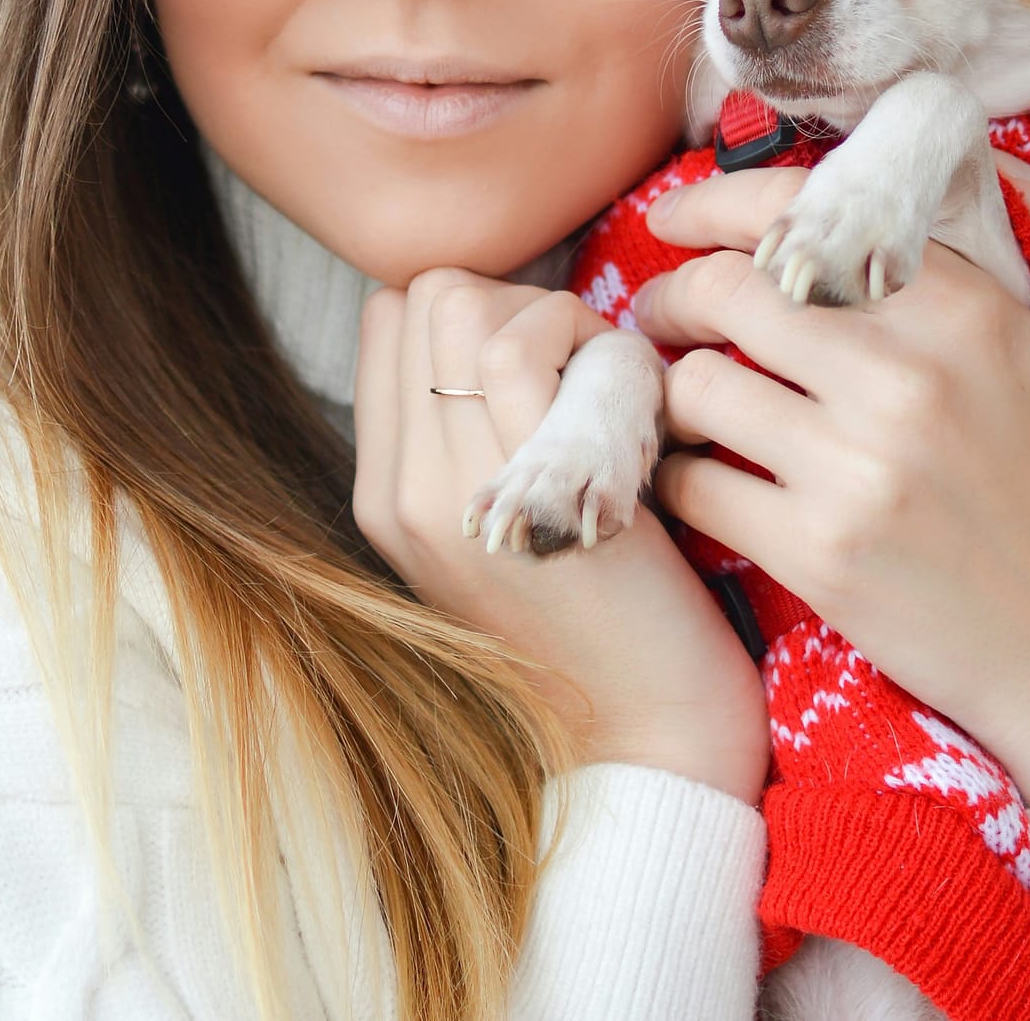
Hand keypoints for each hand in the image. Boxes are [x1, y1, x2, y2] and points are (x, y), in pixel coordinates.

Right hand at [351, 268, 769, 803]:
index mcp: (383, 490)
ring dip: (556, 315)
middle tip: (585, 365)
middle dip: (518, 298)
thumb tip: (505, 328)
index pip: (392, 315)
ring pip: (462, 300)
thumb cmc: (606, 615)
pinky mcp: (513, 495)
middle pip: (428, 292)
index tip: (551, 358)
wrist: (646, 735)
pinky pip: (520, 348)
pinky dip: (589, 341)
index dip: (484, 307)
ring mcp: (445, 491)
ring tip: (608, 386)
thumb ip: (479, 434)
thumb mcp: (506, 523)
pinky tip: (634, 402)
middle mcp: (396, 487)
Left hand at [632, 153, 1029, 806]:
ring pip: (697, 386)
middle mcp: (902, 379)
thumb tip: (1010, 158)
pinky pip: (695, 486)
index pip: (801, 218)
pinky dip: (676, 473)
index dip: (717, 203)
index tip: (679, 215)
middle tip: (663, 306)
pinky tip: (692, 470)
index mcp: (966, 314)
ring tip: (675, 391)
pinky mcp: (816, 554)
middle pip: (725, 290)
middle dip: (676, 289)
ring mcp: (853, 470)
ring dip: (669, 383)